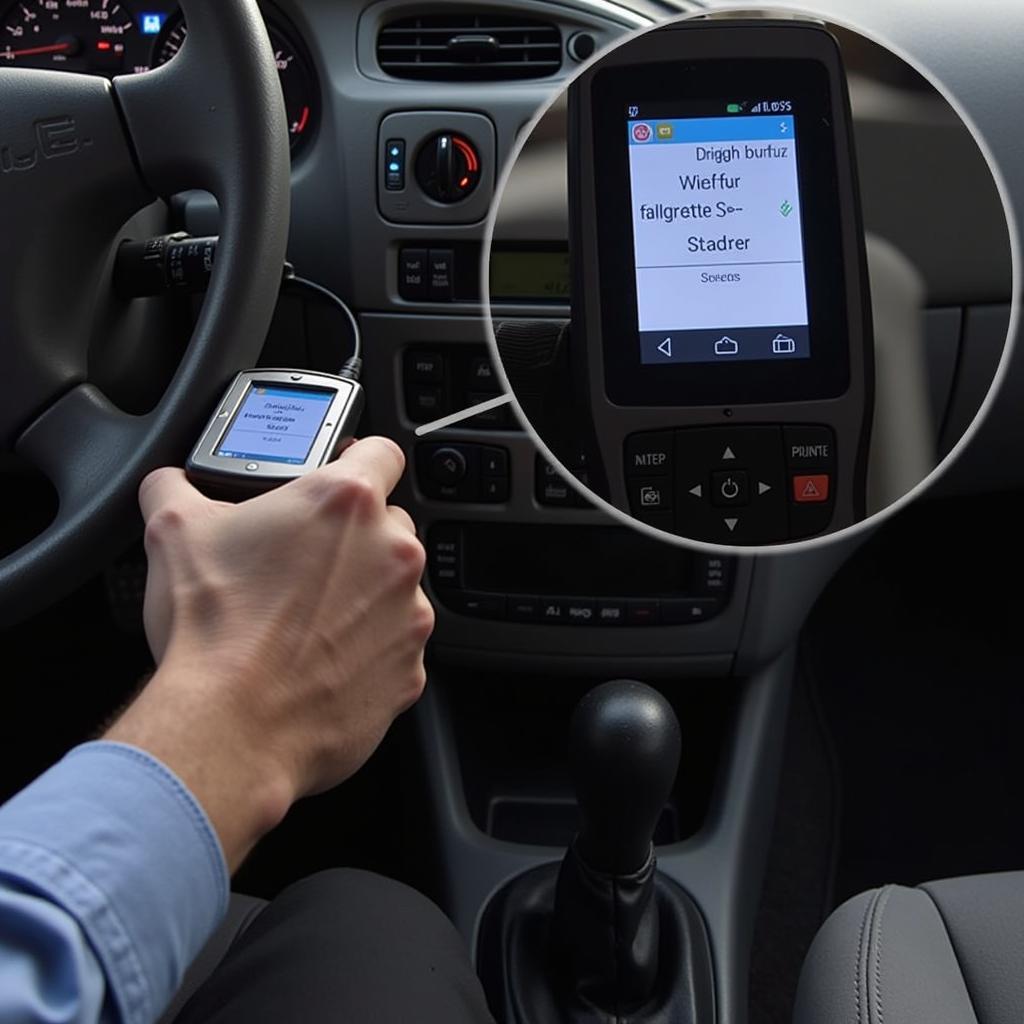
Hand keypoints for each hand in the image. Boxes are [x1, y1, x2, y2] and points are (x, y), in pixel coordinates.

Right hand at [106, 438, 432, 867]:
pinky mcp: (411, 669)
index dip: (359, 457)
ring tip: (308, 619)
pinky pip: (396, 646)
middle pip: (389, 523)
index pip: (381, 451)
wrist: (231, 726)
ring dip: (363, 595)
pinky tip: (322, 660)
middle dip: (354, 537)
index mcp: (345, 504)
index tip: (344, 470)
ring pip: (395, 588)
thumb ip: (176, 488)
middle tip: (305, 562)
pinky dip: (369, 650)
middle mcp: (392, 553)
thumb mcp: (174, 533)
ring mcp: (409, 614)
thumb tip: (171, 483)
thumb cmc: (212, 630)